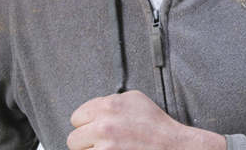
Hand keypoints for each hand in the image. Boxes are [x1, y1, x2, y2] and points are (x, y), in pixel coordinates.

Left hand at [67, 90, 225, 149]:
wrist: (172, 145)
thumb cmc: (156, 125)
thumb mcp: (134, 99)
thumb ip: (110, 101)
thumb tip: (93, 108)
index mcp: (108, 105)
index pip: (77, 117)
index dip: (87, 124)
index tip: (95, 128)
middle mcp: (104, 125)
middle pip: (74, 138)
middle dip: (86, 141)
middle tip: (101, 143)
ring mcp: (106, 146)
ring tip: (109, 149)